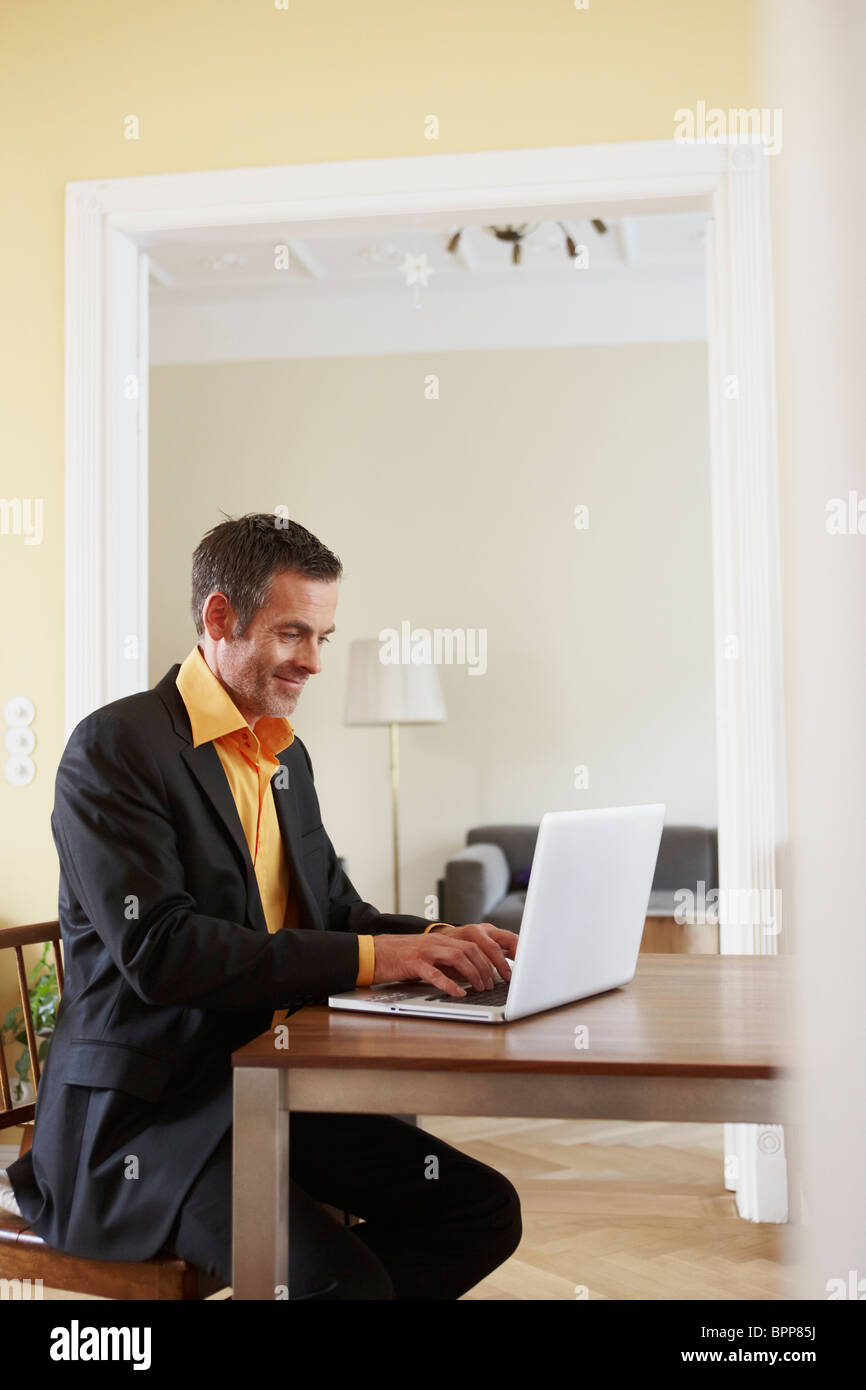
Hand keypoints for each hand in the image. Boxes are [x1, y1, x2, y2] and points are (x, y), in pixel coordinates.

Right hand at [371, 922, 517, 998]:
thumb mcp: (429, 955)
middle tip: (492, 984)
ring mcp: (425, 951)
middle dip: (486, 967)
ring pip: (458, 957)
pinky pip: (435, 974)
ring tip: (480, 988)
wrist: (373, 953)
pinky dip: (449, 985)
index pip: (474, 944)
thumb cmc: (401, 957)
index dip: (490, 958)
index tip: (499, 973)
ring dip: (473, 974)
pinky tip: (458, 994)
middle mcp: (437, 942)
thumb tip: (470, 975)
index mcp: (442, 940)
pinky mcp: (413, 963)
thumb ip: (447, 961)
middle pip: (471, 949)